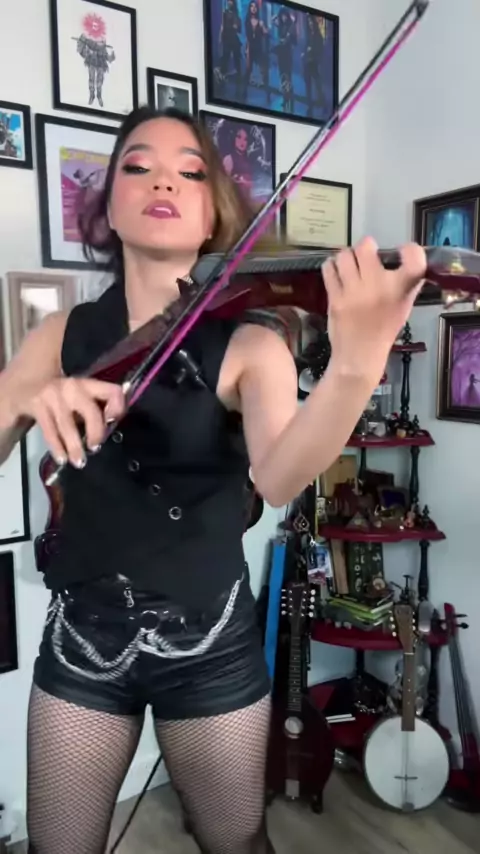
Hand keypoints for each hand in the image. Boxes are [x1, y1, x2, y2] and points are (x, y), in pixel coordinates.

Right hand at [16, 377, 125, 467]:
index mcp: (89, 385)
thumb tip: (111, 428)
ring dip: (74, 445)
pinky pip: (49, 431)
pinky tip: (62, 459)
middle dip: (95, 431)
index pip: (112, 391)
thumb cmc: (63, 397)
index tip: (114, 422)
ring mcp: (54, 397)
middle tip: (95, 447)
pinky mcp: (37, 406)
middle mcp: (73, 388)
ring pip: (67, 424)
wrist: (29, 386)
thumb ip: (97, 408)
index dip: (118, 407)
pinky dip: (57, 447)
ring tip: (79, 461)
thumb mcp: (81, 397)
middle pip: (90, 410)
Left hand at [323, 237, 425, 381]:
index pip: (414, 257)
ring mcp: (354, 292)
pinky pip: (329, 269)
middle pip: (366, 248)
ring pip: (344, 256)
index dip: (410, 249)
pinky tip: (336, 273)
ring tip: (348, 265)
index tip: (402, 253)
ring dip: (346, 257)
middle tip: (365, 257)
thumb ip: (408, 283)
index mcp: (401, 289)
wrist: (360, 355)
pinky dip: (331, 267)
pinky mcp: (335, 298)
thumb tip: (408, 258)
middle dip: (365, 249)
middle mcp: (379, 286)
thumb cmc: (384, 330)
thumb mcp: (404, 306)